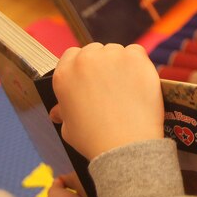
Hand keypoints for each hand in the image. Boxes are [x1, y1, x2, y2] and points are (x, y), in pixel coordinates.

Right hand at [49, 43, 163, 158]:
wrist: (124, 145)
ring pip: (116, 51)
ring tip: (126, 88)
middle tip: (110, 86)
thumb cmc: (95, 140)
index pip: (71, 56)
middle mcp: (85, 60)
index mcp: (64, 74)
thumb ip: (64, 113)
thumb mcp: (69, 128)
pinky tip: (138, 82)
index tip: (90, 79)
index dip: (82, 68)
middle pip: (94, 51)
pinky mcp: (135, 58)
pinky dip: (138, 64)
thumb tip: (58, 111)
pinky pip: (136, 52)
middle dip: (101, 65)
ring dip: (119, 64)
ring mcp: (111, 56)